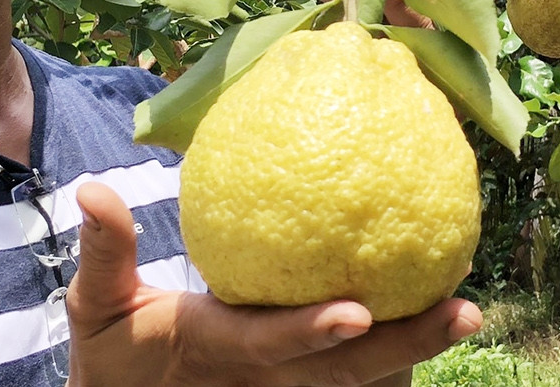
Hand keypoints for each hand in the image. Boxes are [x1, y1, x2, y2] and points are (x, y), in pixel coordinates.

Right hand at [66, 182, 480, 385]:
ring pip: (363, 380)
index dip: (312, 331)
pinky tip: (434, 300)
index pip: (272, 344)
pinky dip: (399, 347)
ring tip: (465, 306)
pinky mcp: (299, 383)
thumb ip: (104, 252)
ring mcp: (286, 386)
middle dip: (407, 348)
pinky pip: (357, 372)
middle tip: (465, 310)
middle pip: (346, 374)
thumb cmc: (114, 353)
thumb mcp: (97, 306)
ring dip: (415, 350)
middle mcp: (265, 378)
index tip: (357, 308)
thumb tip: (94, 191)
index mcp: (219, 349)